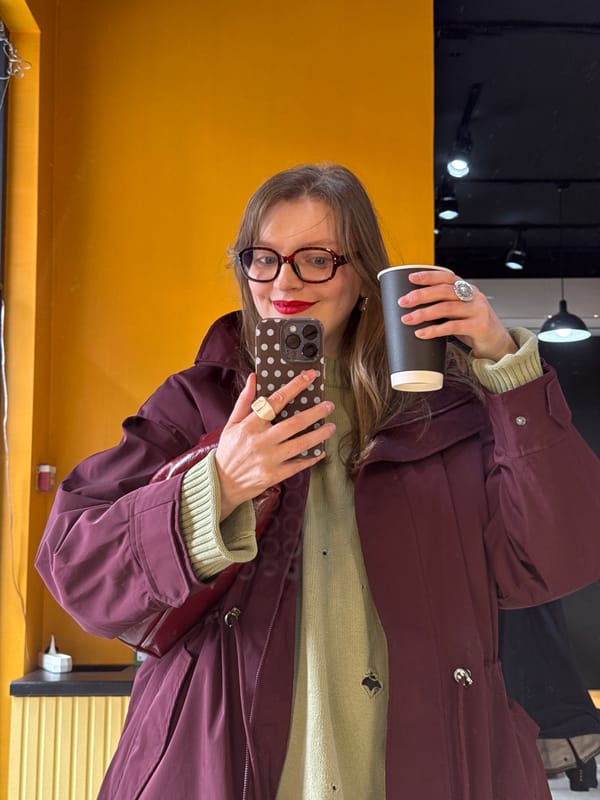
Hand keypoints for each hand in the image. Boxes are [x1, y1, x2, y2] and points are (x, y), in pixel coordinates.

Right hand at [214, 370, 334, 520]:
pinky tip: (321, 451)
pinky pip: (298, 465)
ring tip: (331, 427)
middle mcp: (261, 441)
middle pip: (294, 423)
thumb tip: (254, 378)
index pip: (276, 400)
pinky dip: (311, 458)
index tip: (309, 377)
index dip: (295, 386)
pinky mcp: (274, 475)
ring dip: (319, 435)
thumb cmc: (229, 450)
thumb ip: (244, 400)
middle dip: (315, 412)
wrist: (222, 482)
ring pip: (300, 444)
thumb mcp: (232, 423)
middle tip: (329, 405)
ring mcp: (268, 459)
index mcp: (250, 425)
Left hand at [398, 269, 516, 360]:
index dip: (429, 276)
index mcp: (467, 289)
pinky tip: (421, 333)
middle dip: (421, 295)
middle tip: (403, 302)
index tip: (411, 278)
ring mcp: (478, 310)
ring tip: (407, 319)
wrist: (498, 345)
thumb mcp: (461, 312)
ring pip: (446, 308)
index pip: (447, 277)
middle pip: (444, 291)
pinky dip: (434, 330)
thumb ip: (444, 306)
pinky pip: (453, 327)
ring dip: (424, 313)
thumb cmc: (475, 328)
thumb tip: (413, 308)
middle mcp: (474, 296)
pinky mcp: (479, 326)